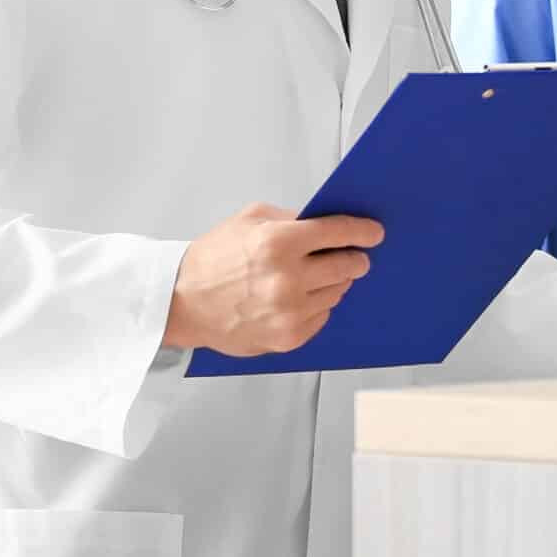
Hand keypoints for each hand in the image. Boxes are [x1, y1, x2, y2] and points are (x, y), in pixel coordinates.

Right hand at [164, 202, 381, 355]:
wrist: (181, 302)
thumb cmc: (213, 259)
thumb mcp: (249, 220)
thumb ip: (292, 219)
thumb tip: (329, 223)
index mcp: (278, 243)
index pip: (339, 232)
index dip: (363, 231)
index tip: (375, 233)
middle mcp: (287, 279)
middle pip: (348, 265)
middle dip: (354, 257)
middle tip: (352, 255)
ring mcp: (289, 312)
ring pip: (338, 291)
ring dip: (332, 282)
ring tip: (309, 277)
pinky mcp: (289, 337)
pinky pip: (323, 315)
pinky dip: (316, 305)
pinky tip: (296, 298)